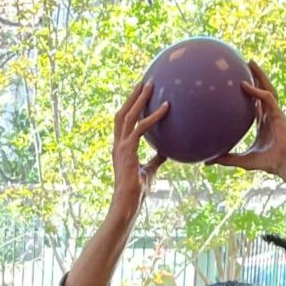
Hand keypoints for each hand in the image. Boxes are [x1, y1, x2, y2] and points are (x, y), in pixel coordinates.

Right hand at [109, 80, 169, 212]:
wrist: (128, 203)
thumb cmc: (137, 191)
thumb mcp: (150, 170)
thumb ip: (157, 158)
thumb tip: (167, 151)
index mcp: (121, 148)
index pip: (124, 121)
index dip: (130, 106)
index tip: (139, 93)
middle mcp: (118, 144)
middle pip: (122, 113)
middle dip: (132, 96)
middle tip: (143, 81)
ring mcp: (121, 147)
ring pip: (128, 116)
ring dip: (139, 99)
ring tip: (150, 85)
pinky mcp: (127, 151)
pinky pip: (140, 129)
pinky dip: (153, 117)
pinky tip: (166, 108)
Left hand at [211, 62, 285, 182]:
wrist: (284, 164)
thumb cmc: (268, 163)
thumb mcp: (242, 159)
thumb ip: (226, 158)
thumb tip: (206, 162)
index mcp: (263, 122)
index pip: (256, 103)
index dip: (250, 92)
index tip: (239, 84)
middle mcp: (269, 114)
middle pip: (262, 90)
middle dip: (256, 77)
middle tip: (245, 65)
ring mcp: (275, 112)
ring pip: (267, 88)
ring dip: (260, 75)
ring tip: (250, 63)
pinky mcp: (278, 113)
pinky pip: (267, 98)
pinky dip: (256, 91)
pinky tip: (245, 84)